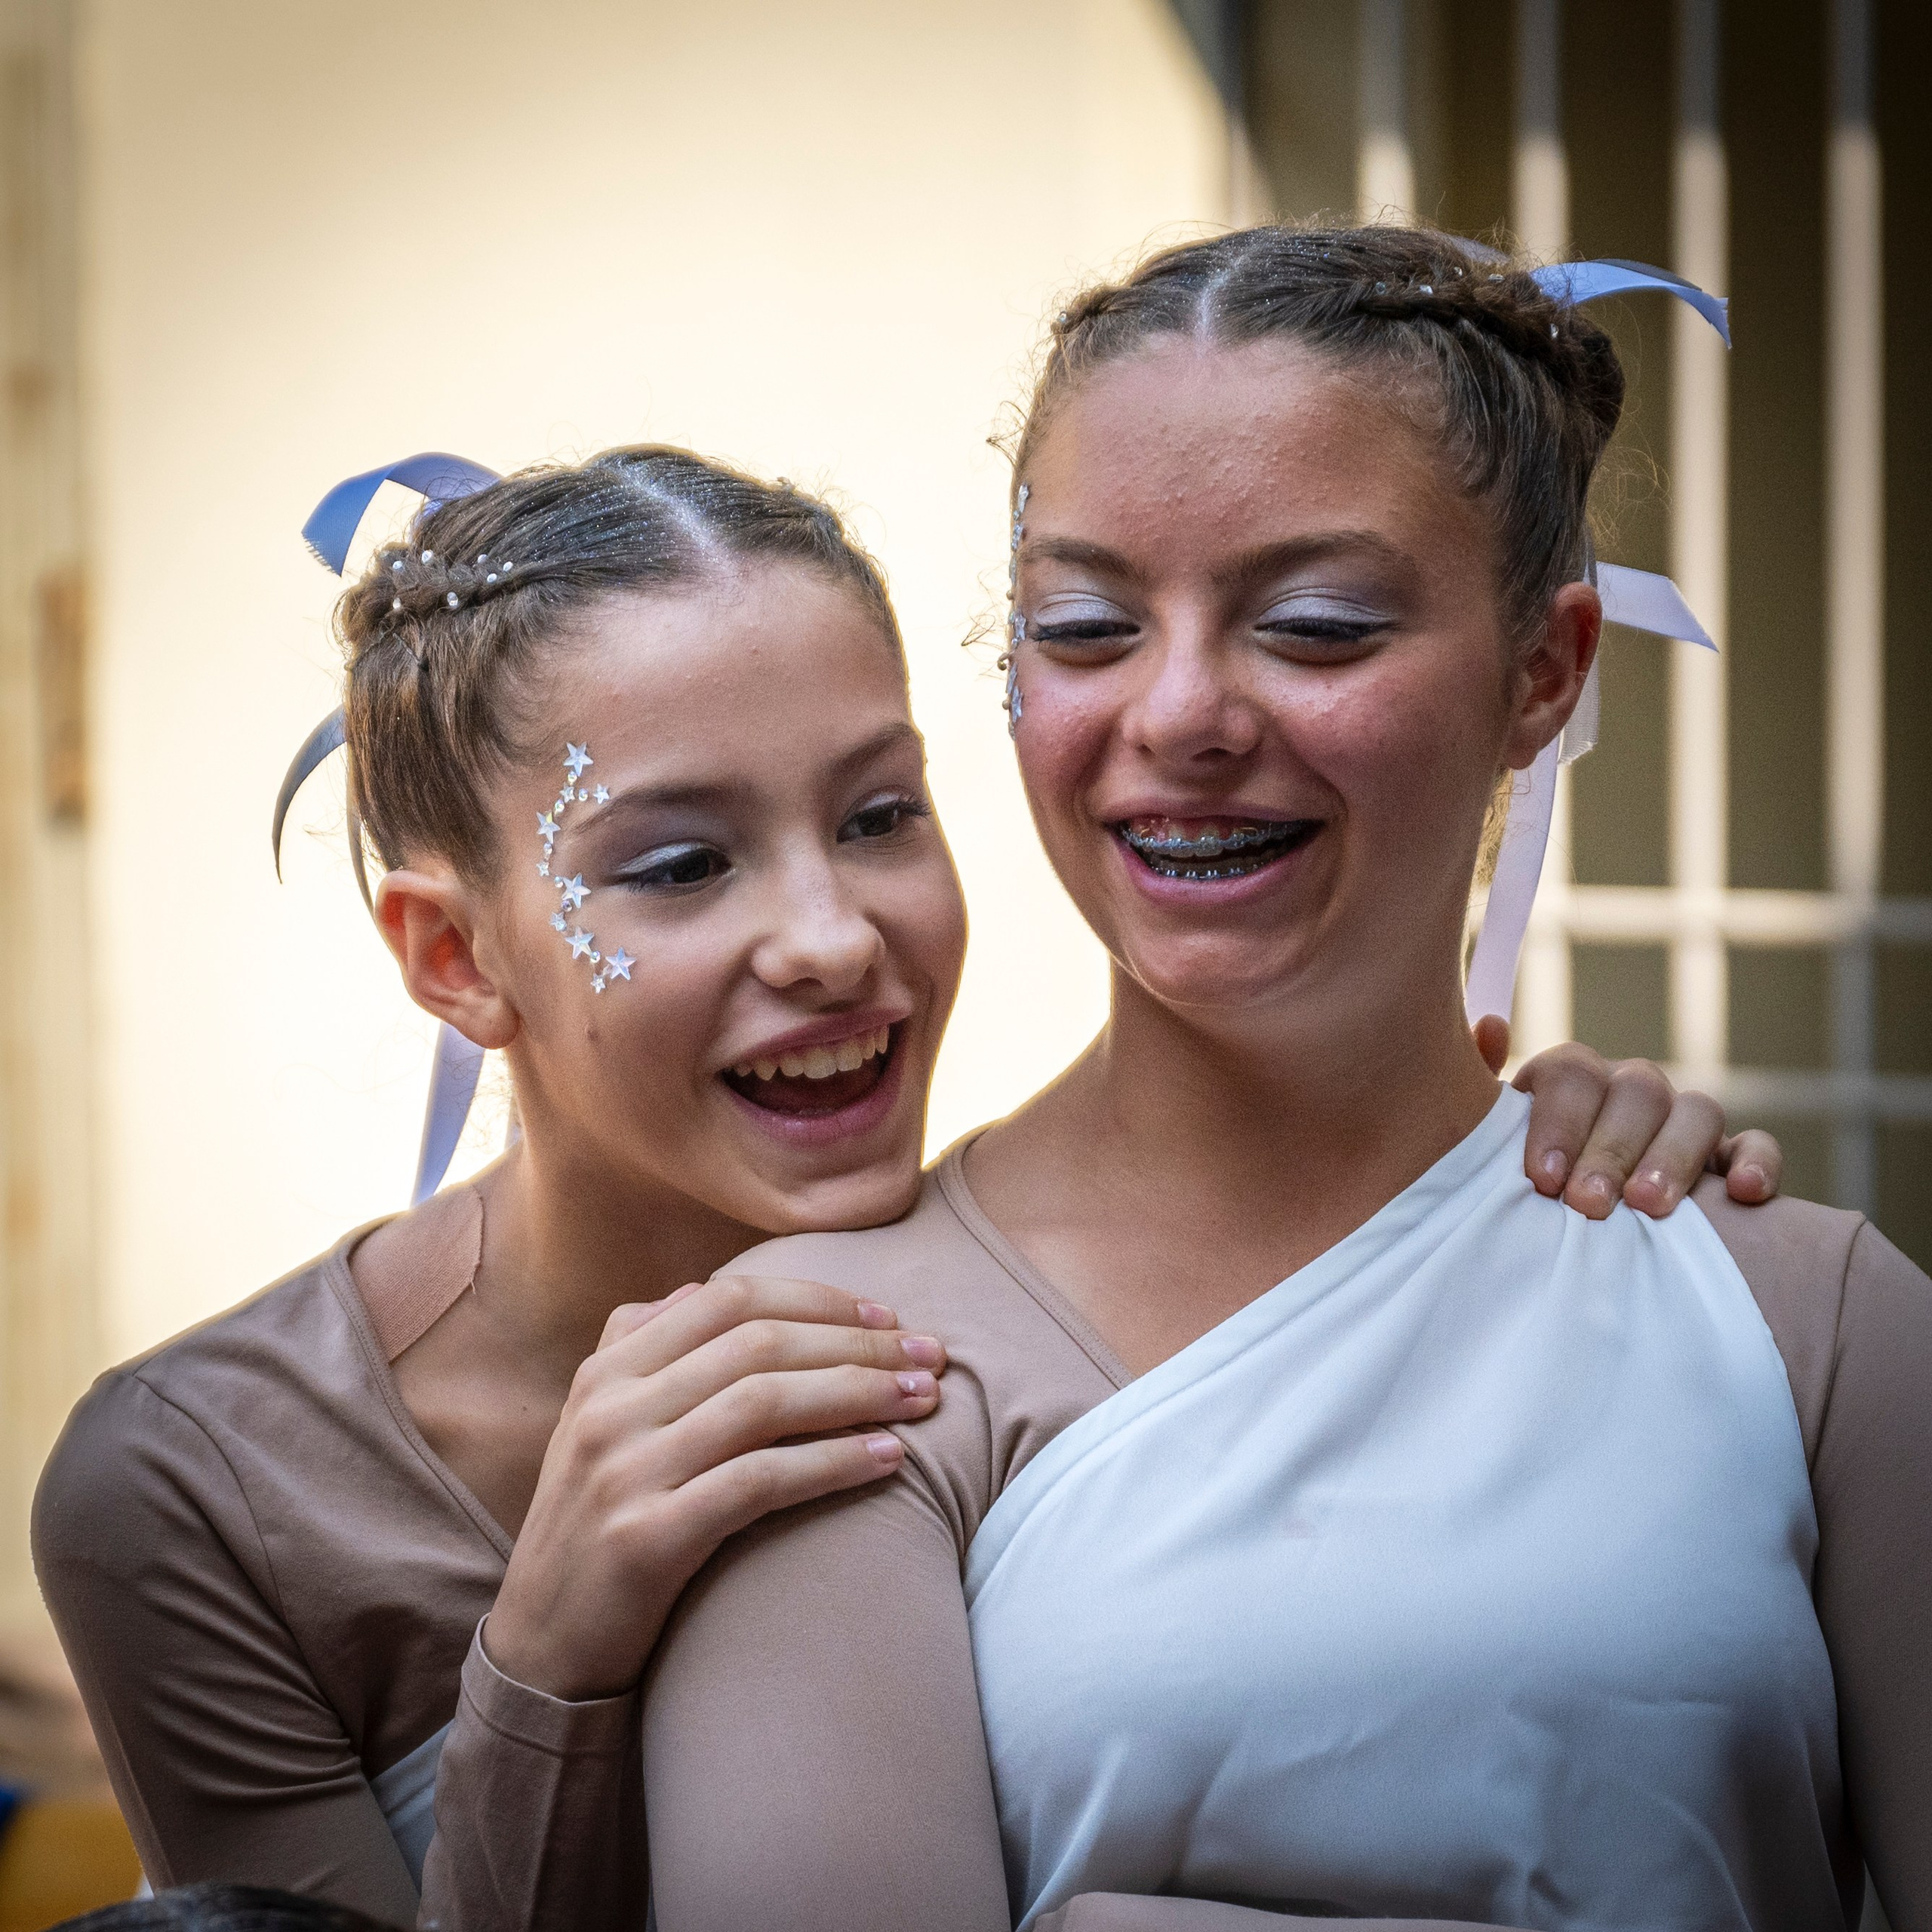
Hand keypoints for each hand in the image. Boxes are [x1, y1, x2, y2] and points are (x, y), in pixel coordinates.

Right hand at [484, 1274, 945, 1701]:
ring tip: (924, 1400)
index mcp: (607, 1370)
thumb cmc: (596, 1527)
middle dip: (857, 1344)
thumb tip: (702, 1289)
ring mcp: (625, 1471)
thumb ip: (643, 1353)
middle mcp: (611, 1408)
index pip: (727, 1300)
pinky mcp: (646, 1539)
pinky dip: (832, 1463)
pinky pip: (759, 1482)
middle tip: (931, 1355)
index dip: (816, 1299)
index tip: (885, 1316)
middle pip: (757, 1344)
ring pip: (764, 1402)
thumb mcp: (600, 1427)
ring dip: (860, 1393)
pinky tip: (888, 1459)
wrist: (541, 1650)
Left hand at [1481, 1021, 1784, 1219]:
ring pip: (1697, 1110)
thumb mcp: (1487, 1151)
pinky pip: (1757, 1145)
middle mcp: (1629, 1093)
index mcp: (1571, 1084)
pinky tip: (1743, 1195)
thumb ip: (1481, 1091)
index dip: (1557, 1122)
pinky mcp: (1730, 1160)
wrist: (1565, 1242)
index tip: (1541, 1180)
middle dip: (1611, 1150)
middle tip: (1588, 1204)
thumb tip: (1491, 1026)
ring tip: (1649, 1207)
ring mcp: (1683, 1123)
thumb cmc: (1521, 1193)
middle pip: (1635, 1092)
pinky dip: (1757, 1163)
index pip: (1572, 1073)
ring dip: (1674, 1156)